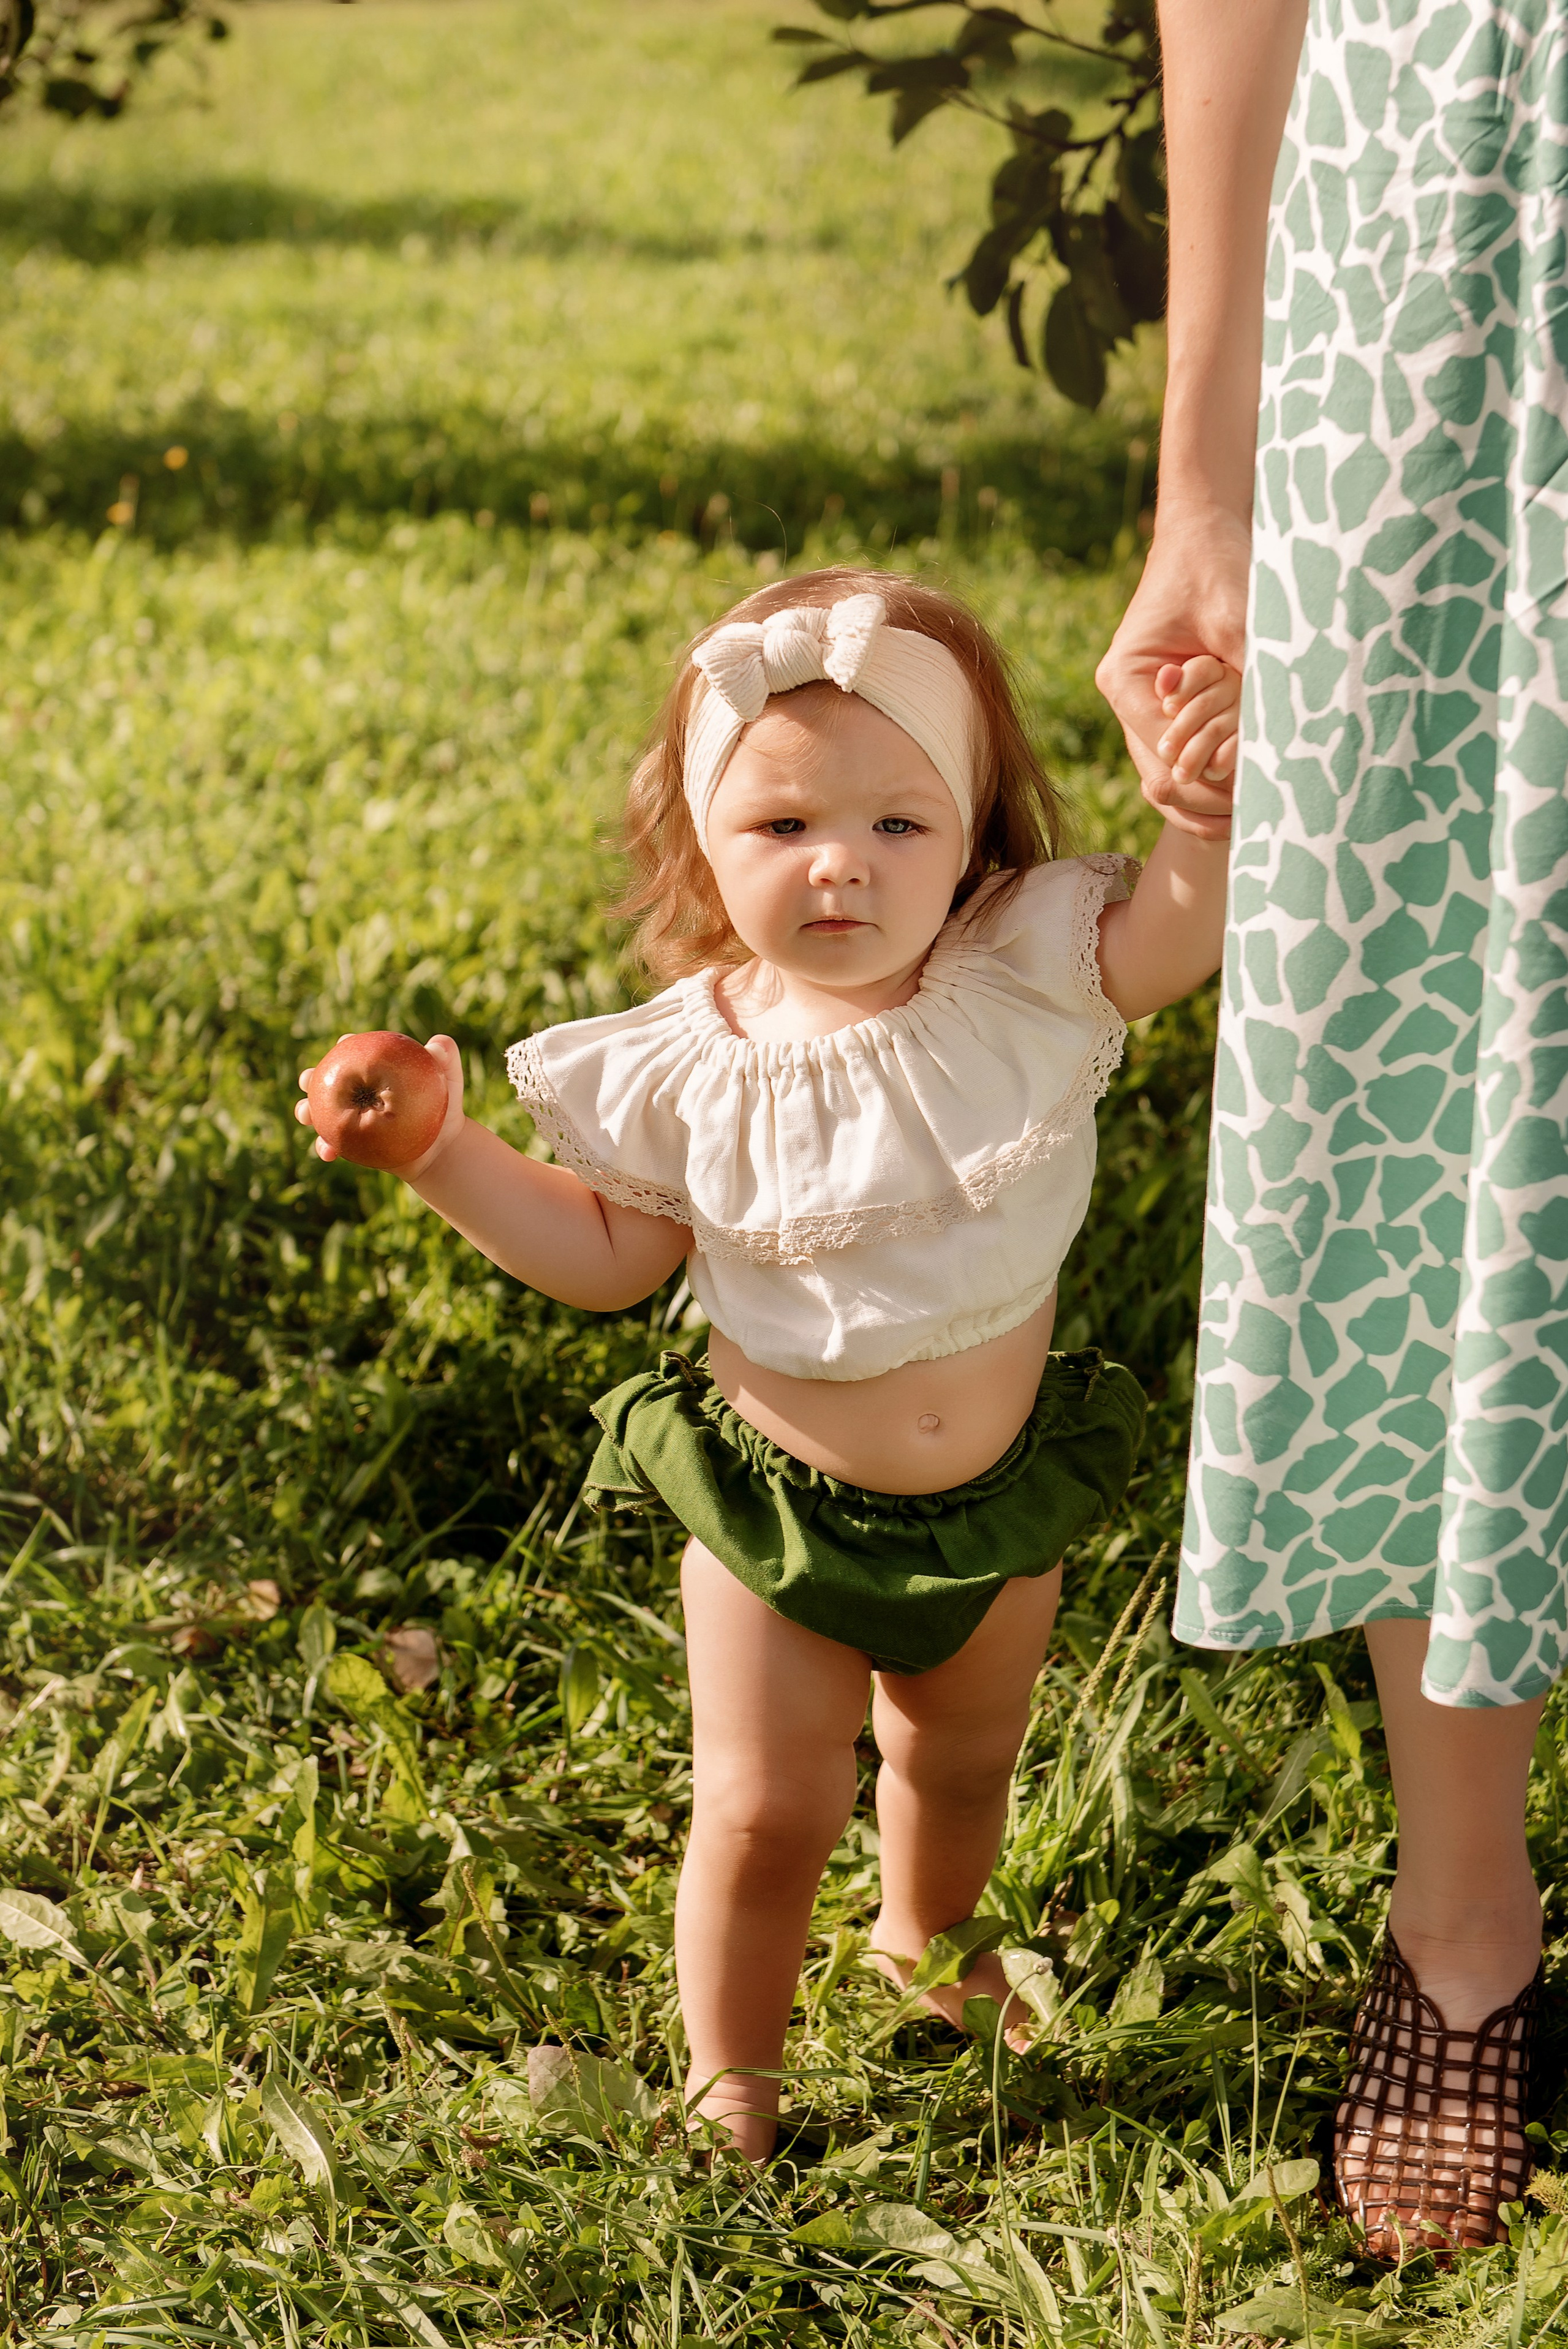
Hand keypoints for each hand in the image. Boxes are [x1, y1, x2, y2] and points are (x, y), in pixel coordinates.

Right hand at [295, 1033, 465, 1176]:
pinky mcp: (348, 1142)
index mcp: (373, 1067)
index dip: (346, 1045)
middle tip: (309, 1079)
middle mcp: (355, 1090)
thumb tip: (439, 1044)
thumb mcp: (449, 1082)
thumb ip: (446, 1060)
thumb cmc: (444, 1107)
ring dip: (306, 1111)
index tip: (344, 1043)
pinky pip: (331, 1144)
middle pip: (326, 1079)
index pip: (355, 1050)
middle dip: (311, 1077)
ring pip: (319, 1112)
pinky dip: (325, 1147)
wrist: (442, 1147)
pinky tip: (328, 1152)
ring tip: (307, 1116)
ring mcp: (348, 1116)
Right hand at [1095, 503, 1250, 839]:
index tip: (1253, 790)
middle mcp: (1127, 699)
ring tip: (1252, 821)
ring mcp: (1143, 706)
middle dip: (1204, 802)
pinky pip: (1182, 756)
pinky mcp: (1165, 707)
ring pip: (1167, 776)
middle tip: (1255, 821)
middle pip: (1158, 777)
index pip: (1162, 753)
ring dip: (1206, 798)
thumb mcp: (1238, 619)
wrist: (1205, 532)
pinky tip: (1245, 797)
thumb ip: (1247, 679)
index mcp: (1126, 680)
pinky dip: (1210, 777)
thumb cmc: (1216, 566)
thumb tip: (1272, 743)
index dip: (1206, 778)